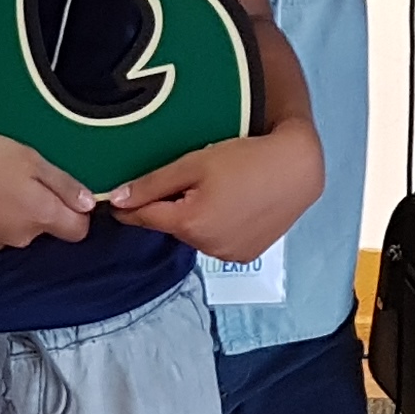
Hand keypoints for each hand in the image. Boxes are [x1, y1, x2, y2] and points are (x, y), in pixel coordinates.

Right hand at [0, 133, 96, 249]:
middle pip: (48, 227)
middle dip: (42, 205)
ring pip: (20, 226)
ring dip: (14, 207)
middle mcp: (24, 237)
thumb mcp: (28, 159)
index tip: (66, 190)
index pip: (79, 231)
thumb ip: (62, 183)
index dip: (78, 211)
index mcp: (42, 216)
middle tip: (22, 175)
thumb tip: (89, 204)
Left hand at [108, 119, 322, 266]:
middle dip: (170, 206)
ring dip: (194, 217)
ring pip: (194, 234)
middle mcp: (205, 246)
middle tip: (190, 179)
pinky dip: (216, 227)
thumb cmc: (246, 158)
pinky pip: (217, 242)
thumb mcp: (194, 163)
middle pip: (171, 225)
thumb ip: (152, 184)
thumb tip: (116, 199)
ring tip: (219, 190)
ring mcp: (227, 254)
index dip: (128, 206)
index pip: (142, 218)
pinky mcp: (245, 255)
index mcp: (189, 223)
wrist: (298, 169)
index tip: (116, 199)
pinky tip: (233, 205)